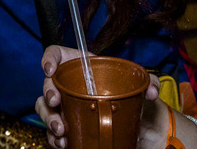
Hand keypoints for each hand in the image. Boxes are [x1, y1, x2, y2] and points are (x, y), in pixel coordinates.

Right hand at [37, 45, 163, 148]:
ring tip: (61, 130)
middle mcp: (72, 86)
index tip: (49, 69)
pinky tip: (63, 143)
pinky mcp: (70, 127)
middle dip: (48, 93)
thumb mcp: (143, 87)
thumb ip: (149, 82)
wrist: (140, 130)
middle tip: (56, 102)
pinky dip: (55, 138)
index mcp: (85, 68)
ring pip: (46, 108)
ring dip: (49, 118)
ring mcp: (69, 107)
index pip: (59, 55)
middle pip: (49, 83)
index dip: (50, 58)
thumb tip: (151, 90)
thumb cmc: (137, 101)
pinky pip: (53, 131)